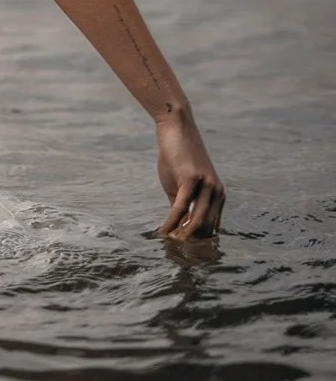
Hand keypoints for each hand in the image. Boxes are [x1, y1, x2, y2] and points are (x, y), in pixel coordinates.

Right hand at [155, 108, 224, 239]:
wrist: (175, 128)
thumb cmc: (177, 156)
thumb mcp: (179, 184)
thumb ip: (182, 205)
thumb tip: (177, 227)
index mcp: (218, 195)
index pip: (212, 227)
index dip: (199, 241)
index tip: (185, 252)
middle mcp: (217, 192)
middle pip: (207, 228)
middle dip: (191, 243)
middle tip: (175, 253)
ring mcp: (206, 185)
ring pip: (197, 221)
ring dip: (182, 236)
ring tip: (169, 245)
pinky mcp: (191, 179)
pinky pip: (181, 207)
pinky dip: (172, 222)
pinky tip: (162, 231)